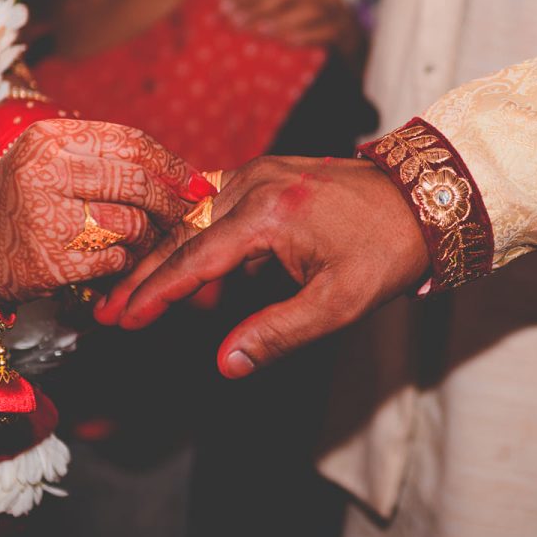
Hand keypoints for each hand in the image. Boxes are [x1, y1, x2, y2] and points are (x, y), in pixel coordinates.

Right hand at [0, 119, 202, 302]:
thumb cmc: (20, 200)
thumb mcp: (49, 160)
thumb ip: (103, 157)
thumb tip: (176, 170)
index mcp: (50, 139)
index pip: (129, 142)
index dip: (170, 163)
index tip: (193, 180)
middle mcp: (46, 172)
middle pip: (136, 182)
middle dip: (171, 201)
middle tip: (186, 214)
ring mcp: (47, 217)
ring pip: (131, 223)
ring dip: (149, 236)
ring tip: (148, 239)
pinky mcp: (53, 260)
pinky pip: (116, 258)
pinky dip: (126, 261)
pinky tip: (120, 259)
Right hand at [95, 156, 429, 377]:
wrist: (427, 199)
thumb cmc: (388, 251)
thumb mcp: (339, 303)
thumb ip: (278, 333)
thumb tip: (227, 364)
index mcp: (270, 213)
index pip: (194, 258)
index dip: (155, 294)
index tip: (122, 320)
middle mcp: (256, 182)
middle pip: (182, 234)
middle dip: (145, 276)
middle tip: (110, 311)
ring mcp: (261, 172)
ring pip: (194, 218)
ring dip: (170, 259)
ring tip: (145, 302)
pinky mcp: (268, 173)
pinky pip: (216, 207)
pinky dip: (198, 239)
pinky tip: (198, 277)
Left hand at [223, 0, 365, 60]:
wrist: (352, 46)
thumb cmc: (313, 27)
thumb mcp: (290, 10)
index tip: (223, 2)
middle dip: (257, 3)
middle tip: (234, 19)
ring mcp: (334, 8)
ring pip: (306, 7)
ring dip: (281, 18)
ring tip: (259, 29)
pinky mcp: (344, 30)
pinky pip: (326, 29)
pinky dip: (306, 33)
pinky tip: (288, 41)